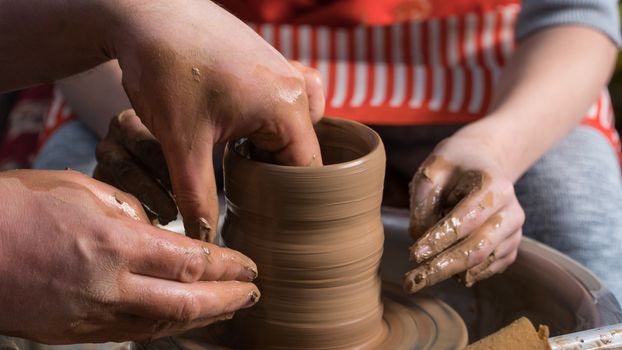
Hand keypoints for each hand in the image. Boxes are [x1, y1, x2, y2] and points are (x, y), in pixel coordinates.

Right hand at [0, 170, 258, 343]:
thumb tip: (155, 229)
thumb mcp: (82, 189)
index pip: (190, 262)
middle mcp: (109, 286)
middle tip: (253, 293)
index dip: (227, 267)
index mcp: (115, 244)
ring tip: (228, 308)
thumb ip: (129, 210)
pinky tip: (182, 318)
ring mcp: (92, 315)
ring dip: (202, 317)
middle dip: (227, 299)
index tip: (249, 266)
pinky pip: (133, 333)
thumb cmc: (19, 207)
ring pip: (163, 325)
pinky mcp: (76, 332)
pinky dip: (166, 326)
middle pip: (187, 303)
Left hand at [107, 1, 324, 239]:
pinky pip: (292, 99)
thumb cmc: (166, 69)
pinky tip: (254, 127)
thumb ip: (196, 194)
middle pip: (304, 150)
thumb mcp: (181, 142)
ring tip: (245, 162)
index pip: (306, 171)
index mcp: (286, 107)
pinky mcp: (269, 63)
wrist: (147, 14)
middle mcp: (295, 87)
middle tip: (248, 195)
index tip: (268, 217)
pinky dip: (280, 119)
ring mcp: (285, 70)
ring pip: (298, 126)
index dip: (289, 200)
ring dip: (277, 148)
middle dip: (279, 175)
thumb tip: (205, 237)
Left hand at [403, 134, 523, 292]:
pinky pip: (491, 267)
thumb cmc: (453, 164)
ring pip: (483, 261)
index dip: (439, 239)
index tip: (413, 254)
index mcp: (494, 185)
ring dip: (449, 273)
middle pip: (477, 248)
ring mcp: (515, 229)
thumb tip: (418, 236)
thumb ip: (424, 198)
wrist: (483, 160)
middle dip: (442, 266)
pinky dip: (467, 273)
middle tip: (411, 281)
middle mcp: (512, 210)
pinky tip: (445, 273)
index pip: (466, 219)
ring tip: (418, 278)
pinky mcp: (511, 244)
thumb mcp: (433, 168)